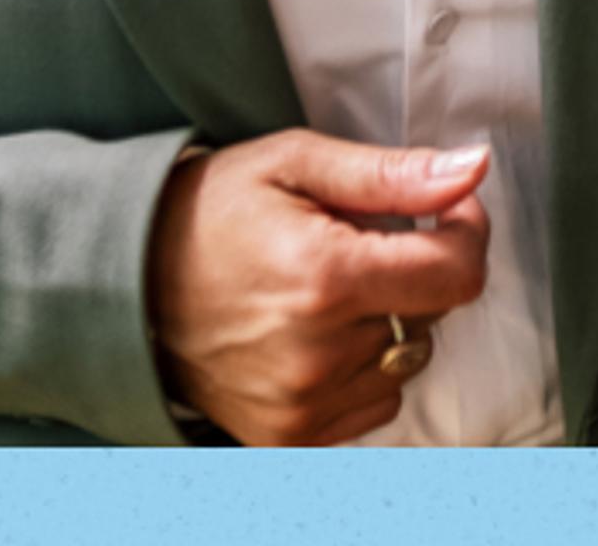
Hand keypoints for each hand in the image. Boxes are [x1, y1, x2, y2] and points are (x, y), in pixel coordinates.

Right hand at [143, 131, 492, 444]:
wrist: (125, 282)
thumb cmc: (209, 211)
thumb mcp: (296, 163)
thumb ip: (393, 173)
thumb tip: (472, 170)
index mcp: (326, 278)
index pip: (458, 273)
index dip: (464, 231)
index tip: (443, 208)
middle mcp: (319, 353)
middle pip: (433, 313)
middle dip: (412, 270)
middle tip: (353, 243)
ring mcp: (303, 403)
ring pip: (409, 358)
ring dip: (389, 322)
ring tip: (325, 291)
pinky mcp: (289, 434)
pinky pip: (375, 400)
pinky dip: (363, 366)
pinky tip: (316, 334)